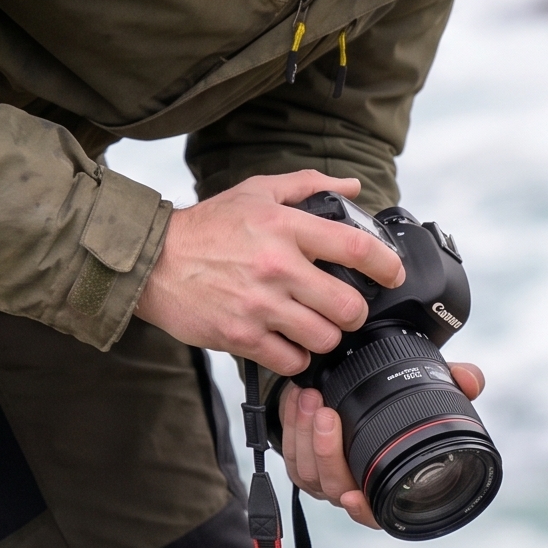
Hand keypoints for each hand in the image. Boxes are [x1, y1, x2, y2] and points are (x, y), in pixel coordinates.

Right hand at [133, 171, 404, 372]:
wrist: (153, 261)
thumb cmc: (207, 227)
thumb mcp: (257, 192)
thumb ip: (308, 185)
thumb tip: (352, 186)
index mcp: (285, 227)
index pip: (355, 248)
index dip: (386, 265)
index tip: (393, 274)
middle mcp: (277, 267)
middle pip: (348, 306)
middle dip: (354, 312)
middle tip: (344, 308)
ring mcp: (259, 305)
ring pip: (324, 337)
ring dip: (325, 336)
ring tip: (314, 326)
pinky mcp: (241, 336)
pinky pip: (291, 361)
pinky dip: (296, 357)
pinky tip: (288, 343)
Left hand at [278, 361, 486, 529]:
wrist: (353, 391)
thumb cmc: (395, 402)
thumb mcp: (428, 389)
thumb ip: (453, 383)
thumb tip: (470, 380)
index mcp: (386, 484)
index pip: (378, 514)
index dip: (366, 512)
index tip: (355, 496)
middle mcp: (354, 488)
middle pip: (334, 488)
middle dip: (326, 452)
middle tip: (326, 413)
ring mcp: (324, 478)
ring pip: (307, 471)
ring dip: (304, 435)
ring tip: (311, 398)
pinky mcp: (300, 460)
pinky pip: (289, 453)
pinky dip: (289, 426)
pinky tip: (297, 400)